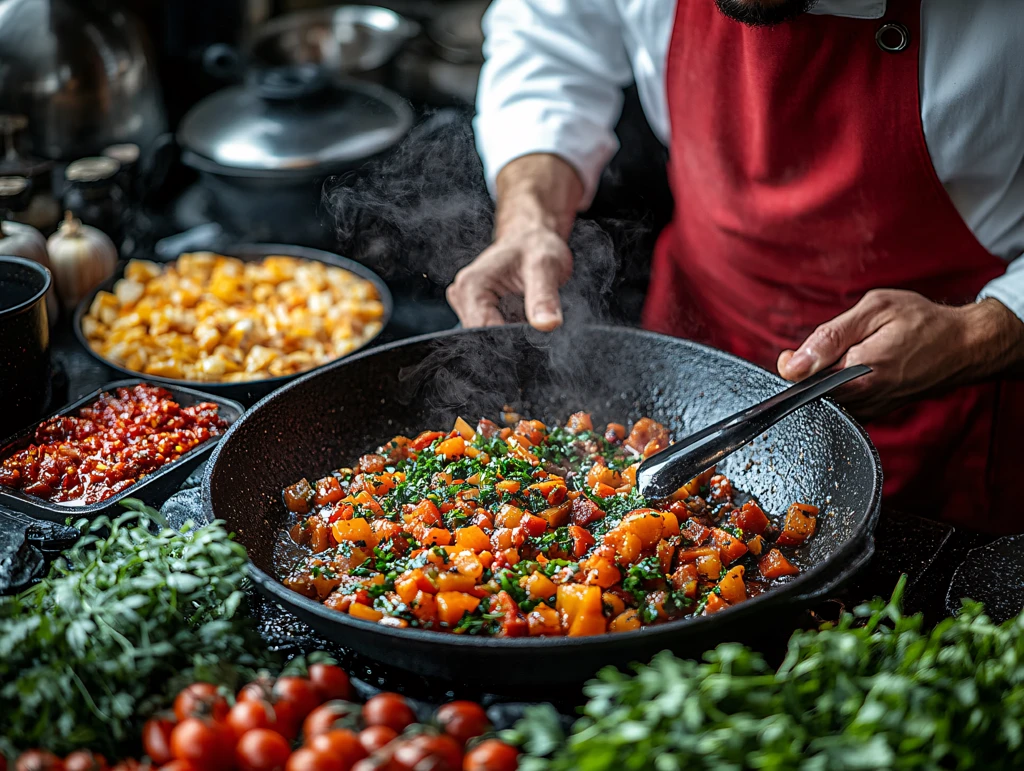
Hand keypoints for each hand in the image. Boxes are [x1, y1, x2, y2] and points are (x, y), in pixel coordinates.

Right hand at [447, 153, 582, 330]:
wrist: (532, 238)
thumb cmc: (536, 245)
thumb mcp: (545, 266)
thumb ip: (544, 297)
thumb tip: (547, 324)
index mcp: (470, 285)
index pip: (483, 332)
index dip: (510, 339)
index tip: (534, 333)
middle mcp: (461, 296)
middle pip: (484, 338)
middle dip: (512, 338)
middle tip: (536, 321)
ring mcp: (467, 305)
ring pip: (489, 339)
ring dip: (512, 335)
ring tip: (530, 315)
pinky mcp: (477, 311)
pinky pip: (493, 333)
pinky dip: (511, 331)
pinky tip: (524, 318)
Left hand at [777, 289, 1023, 419]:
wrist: (964, 346)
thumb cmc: (923, 323)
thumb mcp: (874, 311)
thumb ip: (830, 336)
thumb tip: (792, 363)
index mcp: (860, 374)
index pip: (801, 382)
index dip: (793, 366)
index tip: (794, 354)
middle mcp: (864, 399)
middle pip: (811, 392)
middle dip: (809, 371)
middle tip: (830, 349)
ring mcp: (871, 409)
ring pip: (826, 399)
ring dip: (825, 379)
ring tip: (848, 357)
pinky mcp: (875, 412)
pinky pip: (843, 404)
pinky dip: (839, 387)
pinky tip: (853, 370)